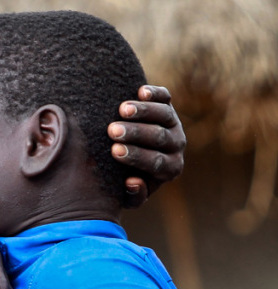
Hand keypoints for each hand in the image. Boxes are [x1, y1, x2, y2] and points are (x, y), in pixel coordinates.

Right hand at [109, 85, 186, 207]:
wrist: (127, 151)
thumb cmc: (124, 177)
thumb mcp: (128, 195)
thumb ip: (133, 196)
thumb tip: (133, 182)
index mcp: (170, 168)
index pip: (156, 162)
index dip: (137, 156)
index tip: (115, 151)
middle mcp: (175, 145)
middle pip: (160, 137)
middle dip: (136, 133)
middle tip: (113, 131)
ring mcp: (173, 123)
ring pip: (164, 115)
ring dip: (143, 112)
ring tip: (122, 110)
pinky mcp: (166, 104)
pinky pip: (165, 97)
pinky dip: (155, 94)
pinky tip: (141, 92)